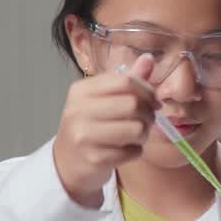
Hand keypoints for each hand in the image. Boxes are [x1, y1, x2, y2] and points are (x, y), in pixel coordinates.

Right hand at [53, 54, 159, 206]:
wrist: (66, 162)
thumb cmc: (89, 126)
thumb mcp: (102, 99)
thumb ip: (127, 81)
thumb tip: (148, 58)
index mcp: (81, 91)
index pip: (125, 81)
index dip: (147, 90)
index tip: (154, 101)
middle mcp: (78, 111)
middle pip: (133, 104)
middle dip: (148, 114)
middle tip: (146, 120)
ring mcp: (84, 136)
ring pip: (136, 129)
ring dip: (143, 134)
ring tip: (135, 136)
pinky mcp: (93, 158)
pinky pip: (132, 152)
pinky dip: (135, 152)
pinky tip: (124, 150)